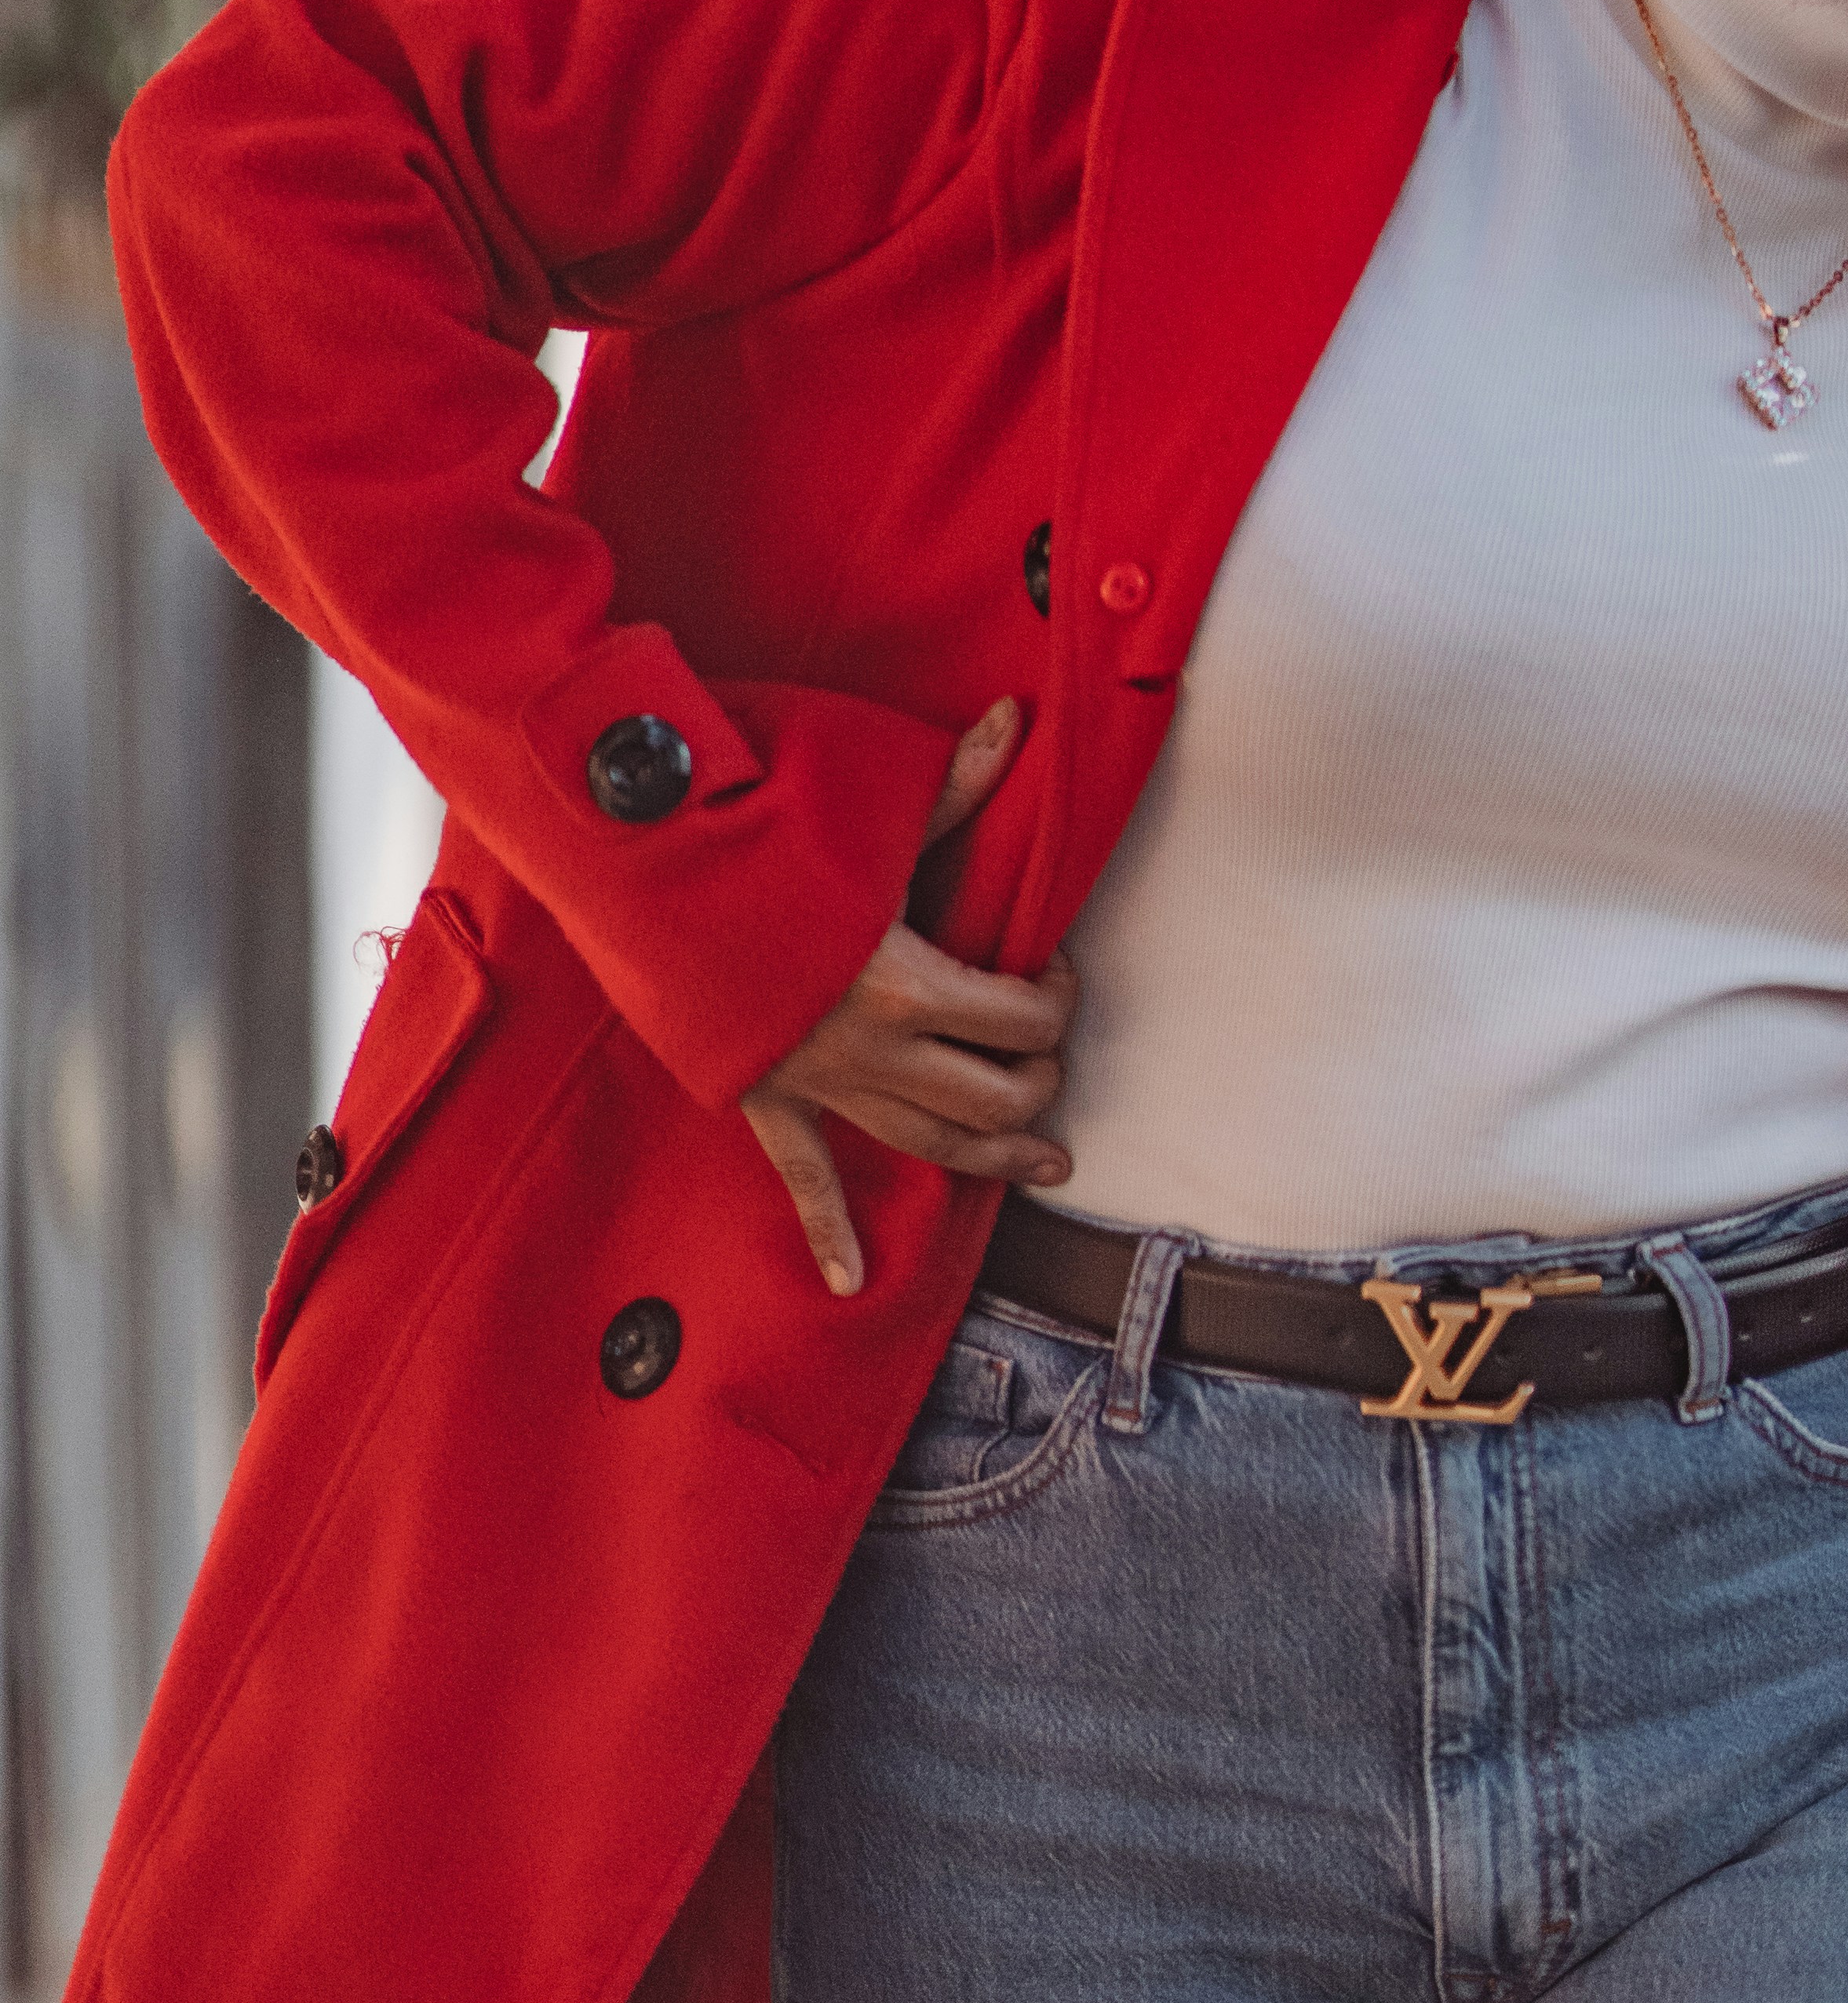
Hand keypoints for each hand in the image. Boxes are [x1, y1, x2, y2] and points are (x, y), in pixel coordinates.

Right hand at [740, 698, 1076, 1295]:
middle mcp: (871, 1049)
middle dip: (1038, 1081)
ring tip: (1043, 1165)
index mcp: (910, 985)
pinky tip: (850, 1280)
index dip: (1057, 999)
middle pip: (991, 1095)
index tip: (1052, 971)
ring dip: (991, 1158)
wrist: (634, 876)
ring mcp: (817, 1081)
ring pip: (927, 1143)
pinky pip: (803, 1176)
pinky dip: (828, 1231)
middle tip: (1052, 1062)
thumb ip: (950, 785)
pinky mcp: (765, 1093)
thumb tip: (1013, 722)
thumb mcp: (862, 811)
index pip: (1023, 1018)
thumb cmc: (750, 836)